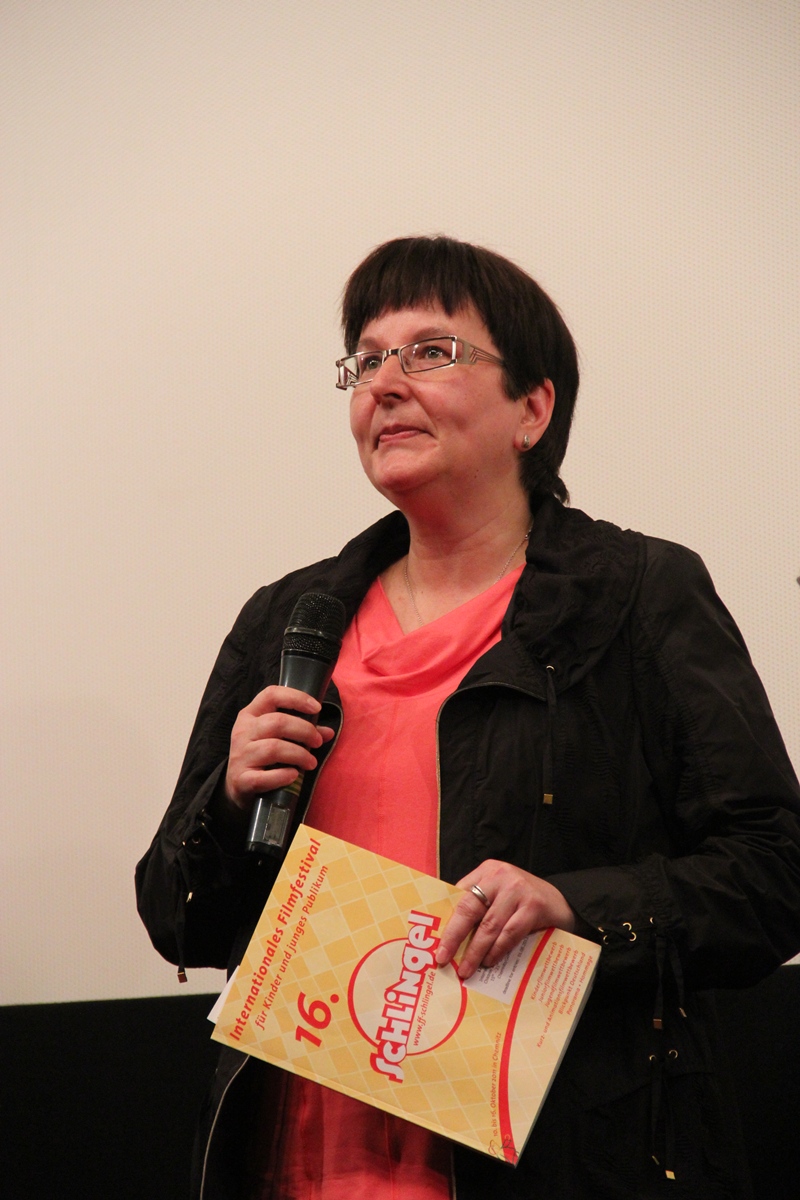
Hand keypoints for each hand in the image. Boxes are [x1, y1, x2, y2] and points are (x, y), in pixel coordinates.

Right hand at [223, 686, 334, 818]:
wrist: (238, 786)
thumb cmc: (262, 756)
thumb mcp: (277, 737)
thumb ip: (301, 732)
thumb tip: (328, 732)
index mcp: (250, 714)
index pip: (271, 695)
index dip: (296, 698)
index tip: (317, 708)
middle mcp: (242, 731)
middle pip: (277, 722)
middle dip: (305, 731)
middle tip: (317, 742)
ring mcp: (240, 755)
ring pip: (274, 748)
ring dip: (299, 755)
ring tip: (310, 763)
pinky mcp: (242, 779)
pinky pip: (265, 777)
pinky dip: (283, 776)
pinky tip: (293, 776)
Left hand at [435, 860, 575, 979]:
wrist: (563, 902)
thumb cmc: (523, 901)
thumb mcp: (499, 894)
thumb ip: (479, 906)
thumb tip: (450, 937)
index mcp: (487, 871)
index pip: (459, 896)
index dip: (446, 920)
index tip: (434, 941)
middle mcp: (500, 876)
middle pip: (469, 908)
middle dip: (454, 936)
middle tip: (443, 958)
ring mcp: (517, 890)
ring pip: (489, 925)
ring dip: (475, 951)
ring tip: (466, 968)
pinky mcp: (533, 906)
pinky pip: (510, 933)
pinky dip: (497, 950)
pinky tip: (490, 962)